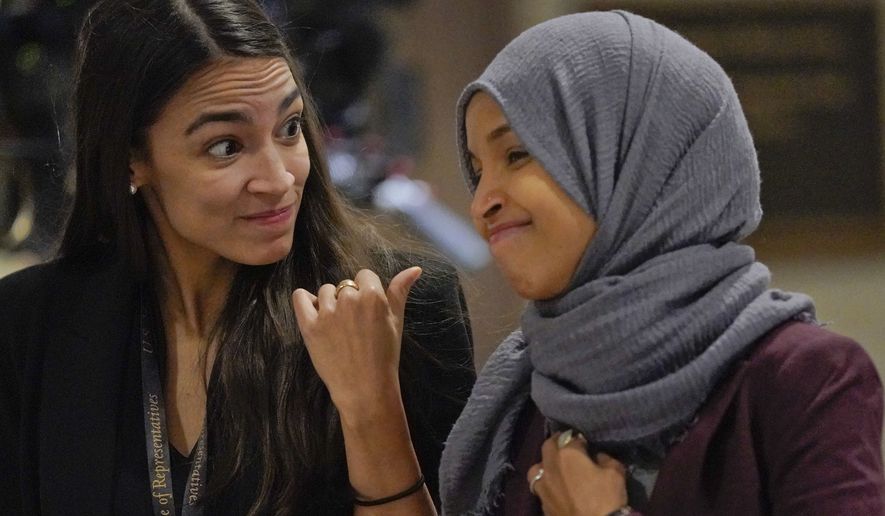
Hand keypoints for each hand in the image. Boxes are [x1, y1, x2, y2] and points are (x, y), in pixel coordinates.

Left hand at [291, 267, 421, 418]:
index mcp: (372, 296)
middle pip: (345, 285)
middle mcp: (348, 300)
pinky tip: (314, 311)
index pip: (365, 275)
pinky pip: (300, 298)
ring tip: (338, 325)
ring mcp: (327, 313)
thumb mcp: (396, 321)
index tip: (368, 311)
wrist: (365, 388)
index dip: (367, 291)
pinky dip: (305, 300)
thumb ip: (400, 291)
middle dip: (350, 299)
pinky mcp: (309, 326)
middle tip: (355, 324)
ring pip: (325, 291)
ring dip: (330, 302)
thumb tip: (415, 268)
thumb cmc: (385, 356)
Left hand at [527, 431, 628, 515]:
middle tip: (566, 445)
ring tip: (553, 468)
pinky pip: (539, 488)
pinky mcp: (542, 502)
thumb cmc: (606, 499)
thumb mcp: (616, 473)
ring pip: (536, 467)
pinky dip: (545, 484)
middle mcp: (551, 466)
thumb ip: (606, 459)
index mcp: (568, 454)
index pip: (572, 438)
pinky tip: (554, 488)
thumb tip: (598, 457)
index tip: (586, 445)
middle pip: (548, 446)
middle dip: (557, 442)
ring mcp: (543, 485)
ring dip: (544, 464)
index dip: (580, 440)